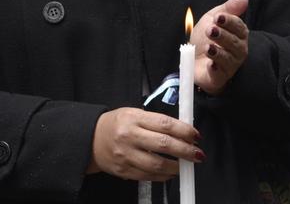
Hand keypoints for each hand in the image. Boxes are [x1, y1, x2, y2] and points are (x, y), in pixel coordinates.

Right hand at [87, 108, 202, 181]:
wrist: (91, 139)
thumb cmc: (116, 124)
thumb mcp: (133, 113)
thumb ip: (155, 121)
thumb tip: (182, 131)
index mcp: (133, 118)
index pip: (165, 124)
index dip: (184, 130)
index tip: (195, 135)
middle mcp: (129, 136)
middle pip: (164, 144)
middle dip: (186, 150)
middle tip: (197, 154)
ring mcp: (126, 155)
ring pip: (157, 164)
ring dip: (176, 166)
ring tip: (185, 165)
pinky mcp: (124, 170)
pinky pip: (149, 176)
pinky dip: (163, 176)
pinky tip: (170, 172)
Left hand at [189, 0, 248, 94]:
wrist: (192, 58)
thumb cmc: (205, 37)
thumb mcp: (213, 18)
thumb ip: (228, 9)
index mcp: (238, 34)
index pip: (239, 27)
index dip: (230, 22)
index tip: (218, 17)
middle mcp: (238, 50)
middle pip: (235, 43)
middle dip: (223, 35)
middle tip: (210, 30)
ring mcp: (230, 64)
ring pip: (228, 58)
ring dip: (218, 52)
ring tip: (208, 47)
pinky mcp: (219, 77)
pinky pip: (220, 74)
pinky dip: (215, 69)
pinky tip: (210, 64)